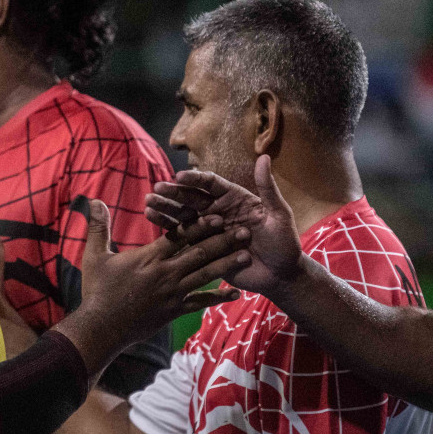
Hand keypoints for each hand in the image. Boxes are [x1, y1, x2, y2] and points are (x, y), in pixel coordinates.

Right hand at [56, 198, 247, 360]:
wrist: (102, 327)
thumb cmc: (97, 290)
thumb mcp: (94, 256)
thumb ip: (98, 227)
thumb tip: (93, 200)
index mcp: (148, 257)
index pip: (179, 236)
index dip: (200, 225)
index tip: (218, 215)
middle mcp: (165, 273)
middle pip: (199, 253)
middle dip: (223, 241)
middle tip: (245, 231)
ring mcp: (172, 292)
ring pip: (204, 275)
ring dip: (227, 265)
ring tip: (246, 255)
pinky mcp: (174, 310)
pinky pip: (200, 302)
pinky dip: (218, 298)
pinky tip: (236, 293)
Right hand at [145, 155, 301, 295]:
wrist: (281, 276)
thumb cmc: (284, 244)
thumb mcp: (279, 215)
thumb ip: (268, 189)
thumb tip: (263, 157)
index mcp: (234, 199)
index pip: (212, 184)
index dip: (196, 180)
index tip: (180, 176)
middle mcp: (219, 211)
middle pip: (192, 198)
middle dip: (174, 193)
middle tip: (156, 189)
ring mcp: (209, 230)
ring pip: (183, 216)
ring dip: (166, 209)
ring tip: (148, 204)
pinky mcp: (204, 249)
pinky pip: (183, 238)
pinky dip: (168, 229)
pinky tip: (152, 222)